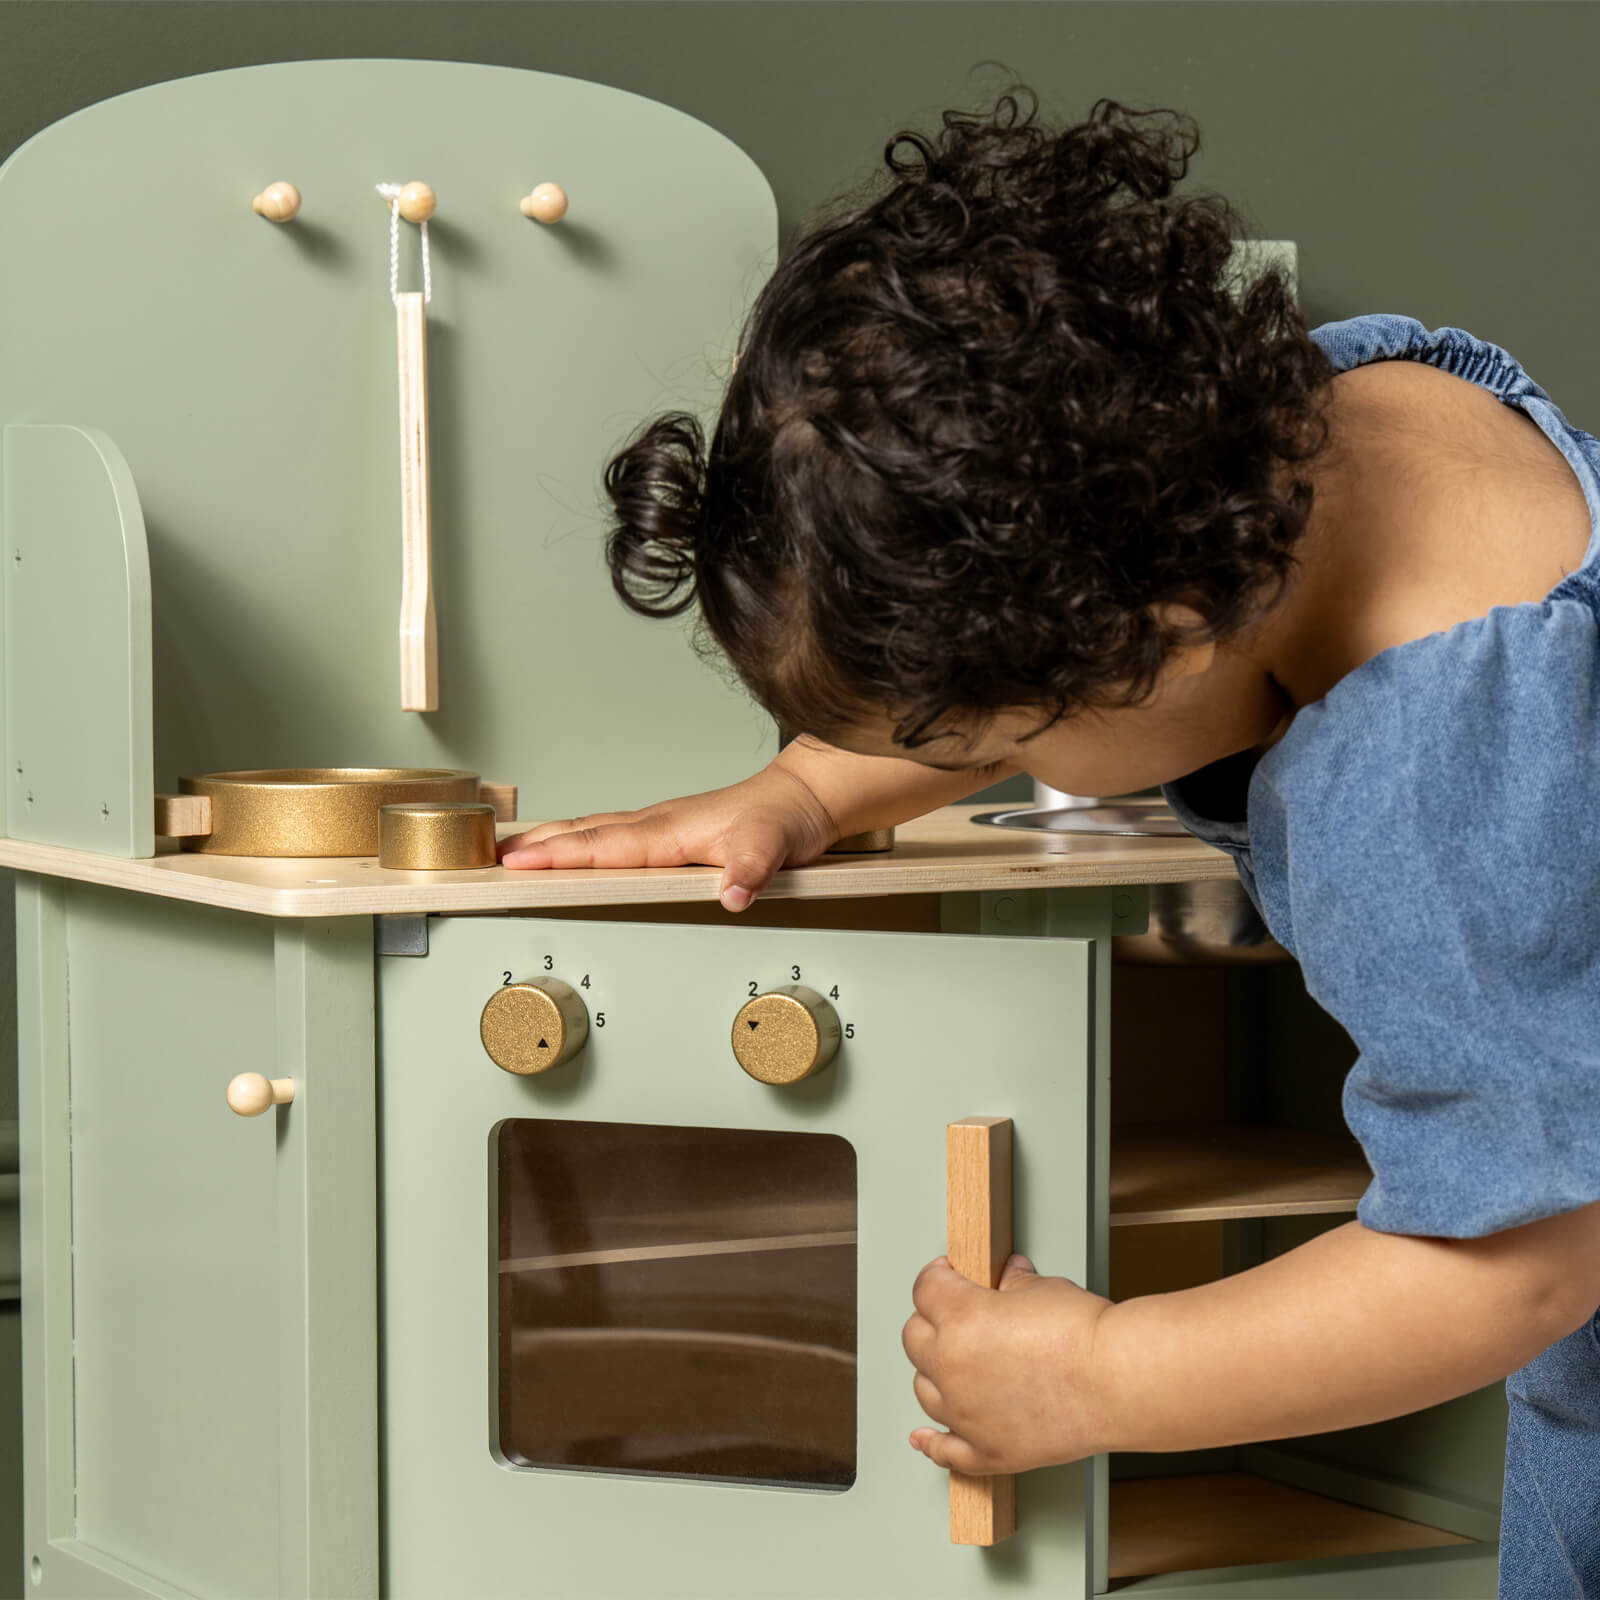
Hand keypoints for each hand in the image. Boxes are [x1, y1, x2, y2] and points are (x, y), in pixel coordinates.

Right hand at [496, 763, 837, 912]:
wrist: (804, 797)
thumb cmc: (785, 819)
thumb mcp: (775, 847)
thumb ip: (753, 870)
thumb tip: (735, 894)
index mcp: (670, 830)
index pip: (603, 844)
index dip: (560, 855)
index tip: (520, 862)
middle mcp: (659, 822)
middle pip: (585, 833)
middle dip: (537, 846)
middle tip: (491, 858)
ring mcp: (661, 823)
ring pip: (594, 829)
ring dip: (552, 839)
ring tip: (512, 851)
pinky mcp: (668, 828)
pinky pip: (611, 831)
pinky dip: (579, 836)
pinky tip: (572, 843)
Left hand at [901, 1254, 1112, 1475]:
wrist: (1117, 1381)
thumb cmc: (1084, 1335)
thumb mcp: (1039, 1287)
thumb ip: (1010, 1283)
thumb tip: (1006, 1278)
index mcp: (960, 1318)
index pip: (924, 1289)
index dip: (936, 1276)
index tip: (946, 1275)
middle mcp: (952, 1366)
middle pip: (915, 1338)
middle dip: (931, 1321)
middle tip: (953, 1316)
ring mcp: (965, 1413)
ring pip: (924, 1389)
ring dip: (934, 1373)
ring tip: (955, 1364)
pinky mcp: (986, 1450)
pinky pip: (944, 1450)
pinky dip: (931, 1443)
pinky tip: (923, 1438)